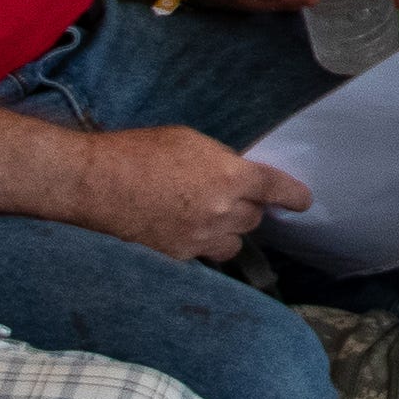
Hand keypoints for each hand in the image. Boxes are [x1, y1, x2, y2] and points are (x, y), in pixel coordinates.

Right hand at [65, 123, 310, 260]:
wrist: (95, 182)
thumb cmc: (138, 152)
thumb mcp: (188, 142)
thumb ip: (220, 161)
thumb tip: (234, 174)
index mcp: (230, 176)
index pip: (277, 190)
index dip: (294, 196)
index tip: (303, 202)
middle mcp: (223, 211)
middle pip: (254, 218)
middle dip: (245, 207)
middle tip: (223, 195)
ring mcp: (201, 238)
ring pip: (234, 243)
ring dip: (228, 231)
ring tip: (205, 217)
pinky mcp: (180, 256)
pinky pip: (206, 254)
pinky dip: (202, 244)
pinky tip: (182, 229)